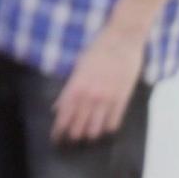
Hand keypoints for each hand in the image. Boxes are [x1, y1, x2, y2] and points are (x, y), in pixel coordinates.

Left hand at [51, 28, 144, 143]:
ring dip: (90, 134)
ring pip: (95, 129)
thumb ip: (68, 90)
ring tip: (88, 135)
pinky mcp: (122, 99)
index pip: (64, 116)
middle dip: (73, 135)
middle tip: (72, 138)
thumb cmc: (98, 49)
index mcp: (76, 87)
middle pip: (78, 127)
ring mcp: (107, 99)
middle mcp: (90, 96)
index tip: (56, 138)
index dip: (59, 131)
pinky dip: (107, 128)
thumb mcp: (78, 67)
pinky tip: (104, 127)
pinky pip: (113, 123)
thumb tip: (57, 107)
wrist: (122, 39)